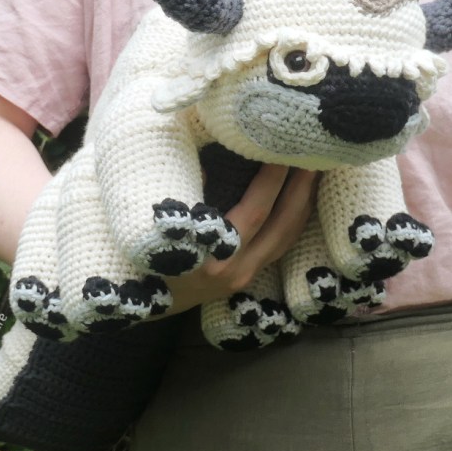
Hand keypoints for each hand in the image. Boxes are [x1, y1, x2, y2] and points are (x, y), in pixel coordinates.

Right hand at [162, 164, 317, 313]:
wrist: (137, 301)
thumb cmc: (147, 254)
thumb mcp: (163, 221)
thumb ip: (191, 188)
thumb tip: (222, 153)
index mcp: (211, 256)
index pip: (255, 211)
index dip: (273, 179)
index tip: (282, 149)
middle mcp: (234, 270)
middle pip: (281, 224)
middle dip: (300, 187)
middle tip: (313, 153)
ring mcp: (244, 277)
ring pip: (287, 236)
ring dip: (303, 201)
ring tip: (314, 169)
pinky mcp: (248, 277)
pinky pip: (281, 245)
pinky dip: (294, 218)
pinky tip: (302, 196)